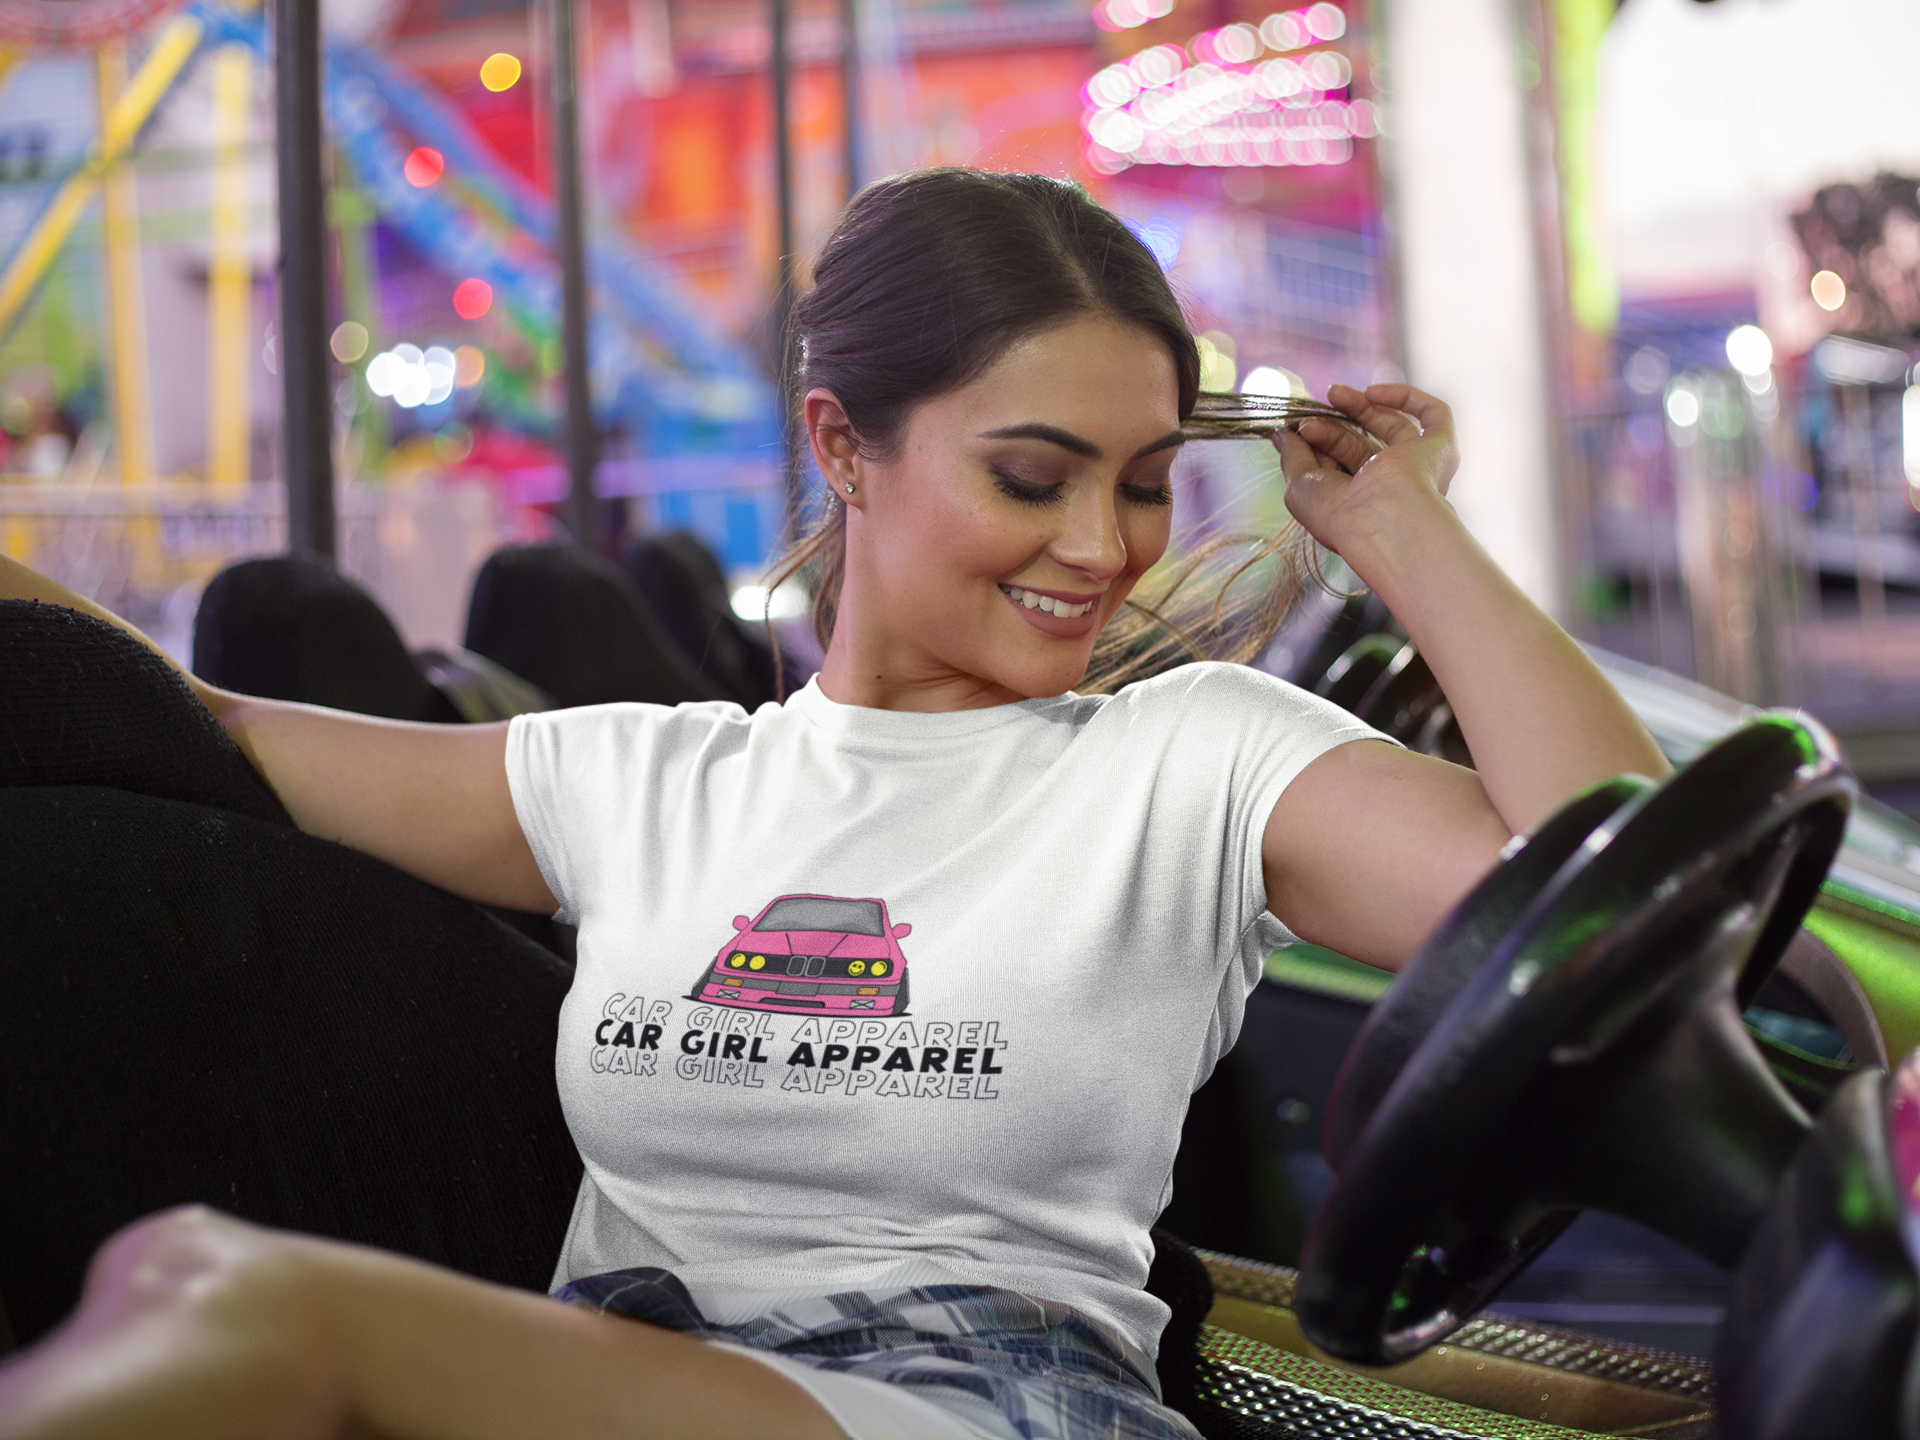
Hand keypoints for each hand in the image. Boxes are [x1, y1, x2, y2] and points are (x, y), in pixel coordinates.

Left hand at [1272, 383, 1458, 565]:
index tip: (1297, 430)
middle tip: (1309, 417)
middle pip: (1361, 445)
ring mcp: (1418, 468)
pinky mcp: (1441, 449)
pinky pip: (1434, 414)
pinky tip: (1372, 392)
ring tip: (1333, 393)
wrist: (1382, 519)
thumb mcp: (1299, 484)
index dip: (1318, 445)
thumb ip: (1292, 456)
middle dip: (1333, 427)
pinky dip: (1405, 396)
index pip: (1339, 465)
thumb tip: (1281, 434)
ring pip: (1390, 426)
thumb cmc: (1338, 513)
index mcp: (1361, 504)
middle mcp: (1392, 488)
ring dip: (1358, 407)